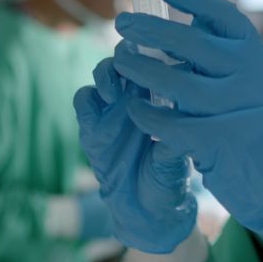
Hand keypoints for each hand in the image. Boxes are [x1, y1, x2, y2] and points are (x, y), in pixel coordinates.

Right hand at [73, 57, 196, 252]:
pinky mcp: (92, 126)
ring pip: (105, 72)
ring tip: (114, 92)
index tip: (161, 53)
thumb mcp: (177, 158)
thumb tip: (176, 120)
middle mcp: (137, 98)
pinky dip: (89, 97)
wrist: (146, 211)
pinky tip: (100, 106)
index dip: (156, 50)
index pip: (157, 60)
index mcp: (162, 98)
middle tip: (131, 65)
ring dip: (108, 73)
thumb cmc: (170, 180)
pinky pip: (84, 100)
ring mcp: (113, 110)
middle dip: (128, 54)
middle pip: (128, 57)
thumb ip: (174, 139)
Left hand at [114, 0, 262, 261]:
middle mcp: (252, 76)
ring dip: (143, 71)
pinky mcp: (224, 144)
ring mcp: (239, 111)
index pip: (219, 13)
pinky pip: (175, 126)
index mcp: (255, 54)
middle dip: (151, 30)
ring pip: (179, 85)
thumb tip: (182, 22)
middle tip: (121, 22)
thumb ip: (225, 54)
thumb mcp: (256, 77)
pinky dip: (150, 115)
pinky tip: (134, 107)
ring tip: (119, 61)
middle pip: (193, 45)